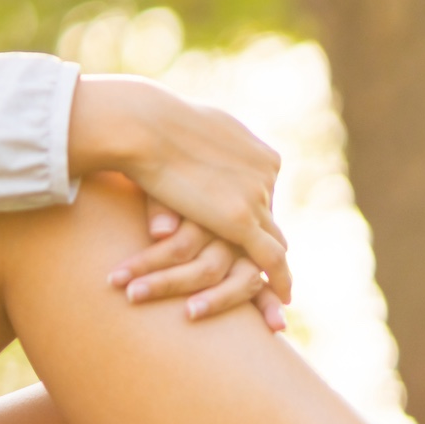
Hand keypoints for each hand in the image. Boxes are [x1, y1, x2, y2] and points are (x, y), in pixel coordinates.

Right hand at [69, 75, 292, 304]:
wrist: (141, 124)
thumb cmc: (151, 125)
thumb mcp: (188, 138)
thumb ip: (200, 160)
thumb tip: (191, 181)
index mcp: (256, 151)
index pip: (261, 191)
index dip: (252, 213)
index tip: (243, 233)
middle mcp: (265, 172)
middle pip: (271, 218)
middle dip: (267, 242)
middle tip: (261, 271)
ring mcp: (256, 195)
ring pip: (273, 242)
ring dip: (269, 267)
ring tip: (274, 294)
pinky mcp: (240, 220)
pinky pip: (271, 259)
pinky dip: (280, 280)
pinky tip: (283, 299)